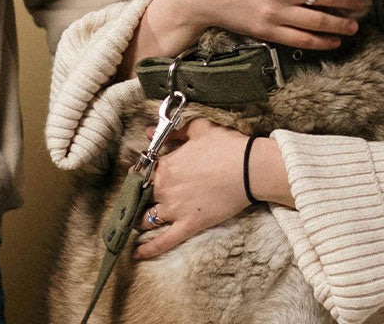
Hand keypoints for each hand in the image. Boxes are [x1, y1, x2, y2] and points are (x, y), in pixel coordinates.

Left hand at [134, 119, 250, 259]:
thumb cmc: (225, 146)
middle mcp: (165, 189)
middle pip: (140, 196)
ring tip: (133, 221)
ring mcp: (176, 210)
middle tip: (136, 197)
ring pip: (147, 219)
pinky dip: (150, 248)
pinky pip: (165, 241)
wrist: (250, 169)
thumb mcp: (198, 129)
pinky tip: (137, 253)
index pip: (141, 171)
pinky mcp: (190, 225)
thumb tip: (149, 131)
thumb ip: (173, 131)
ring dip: (138, 220)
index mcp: (165, 166)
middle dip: (135, 196)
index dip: (138, 172)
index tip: (139, 173)